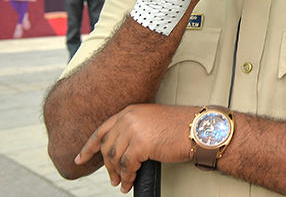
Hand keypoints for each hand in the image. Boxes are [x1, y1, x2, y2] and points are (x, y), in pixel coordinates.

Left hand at [75, 104, 194, 193]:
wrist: (198, 129)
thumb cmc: (181, 126)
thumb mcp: (151, 121)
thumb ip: (134, 129)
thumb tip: (120, 151)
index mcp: (130, 111)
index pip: (102, 129)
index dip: (89, 146)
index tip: (80, 158)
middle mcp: (129, 118)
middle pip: (107, 147)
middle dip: (107, 166)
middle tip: (112, 178)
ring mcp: (133, 130)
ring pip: (115, 158)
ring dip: (117, 174)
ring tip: (121, 182)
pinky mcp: (141, 144)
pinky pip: (127, 167)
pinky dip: (127, 178)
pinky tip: (129, 182)